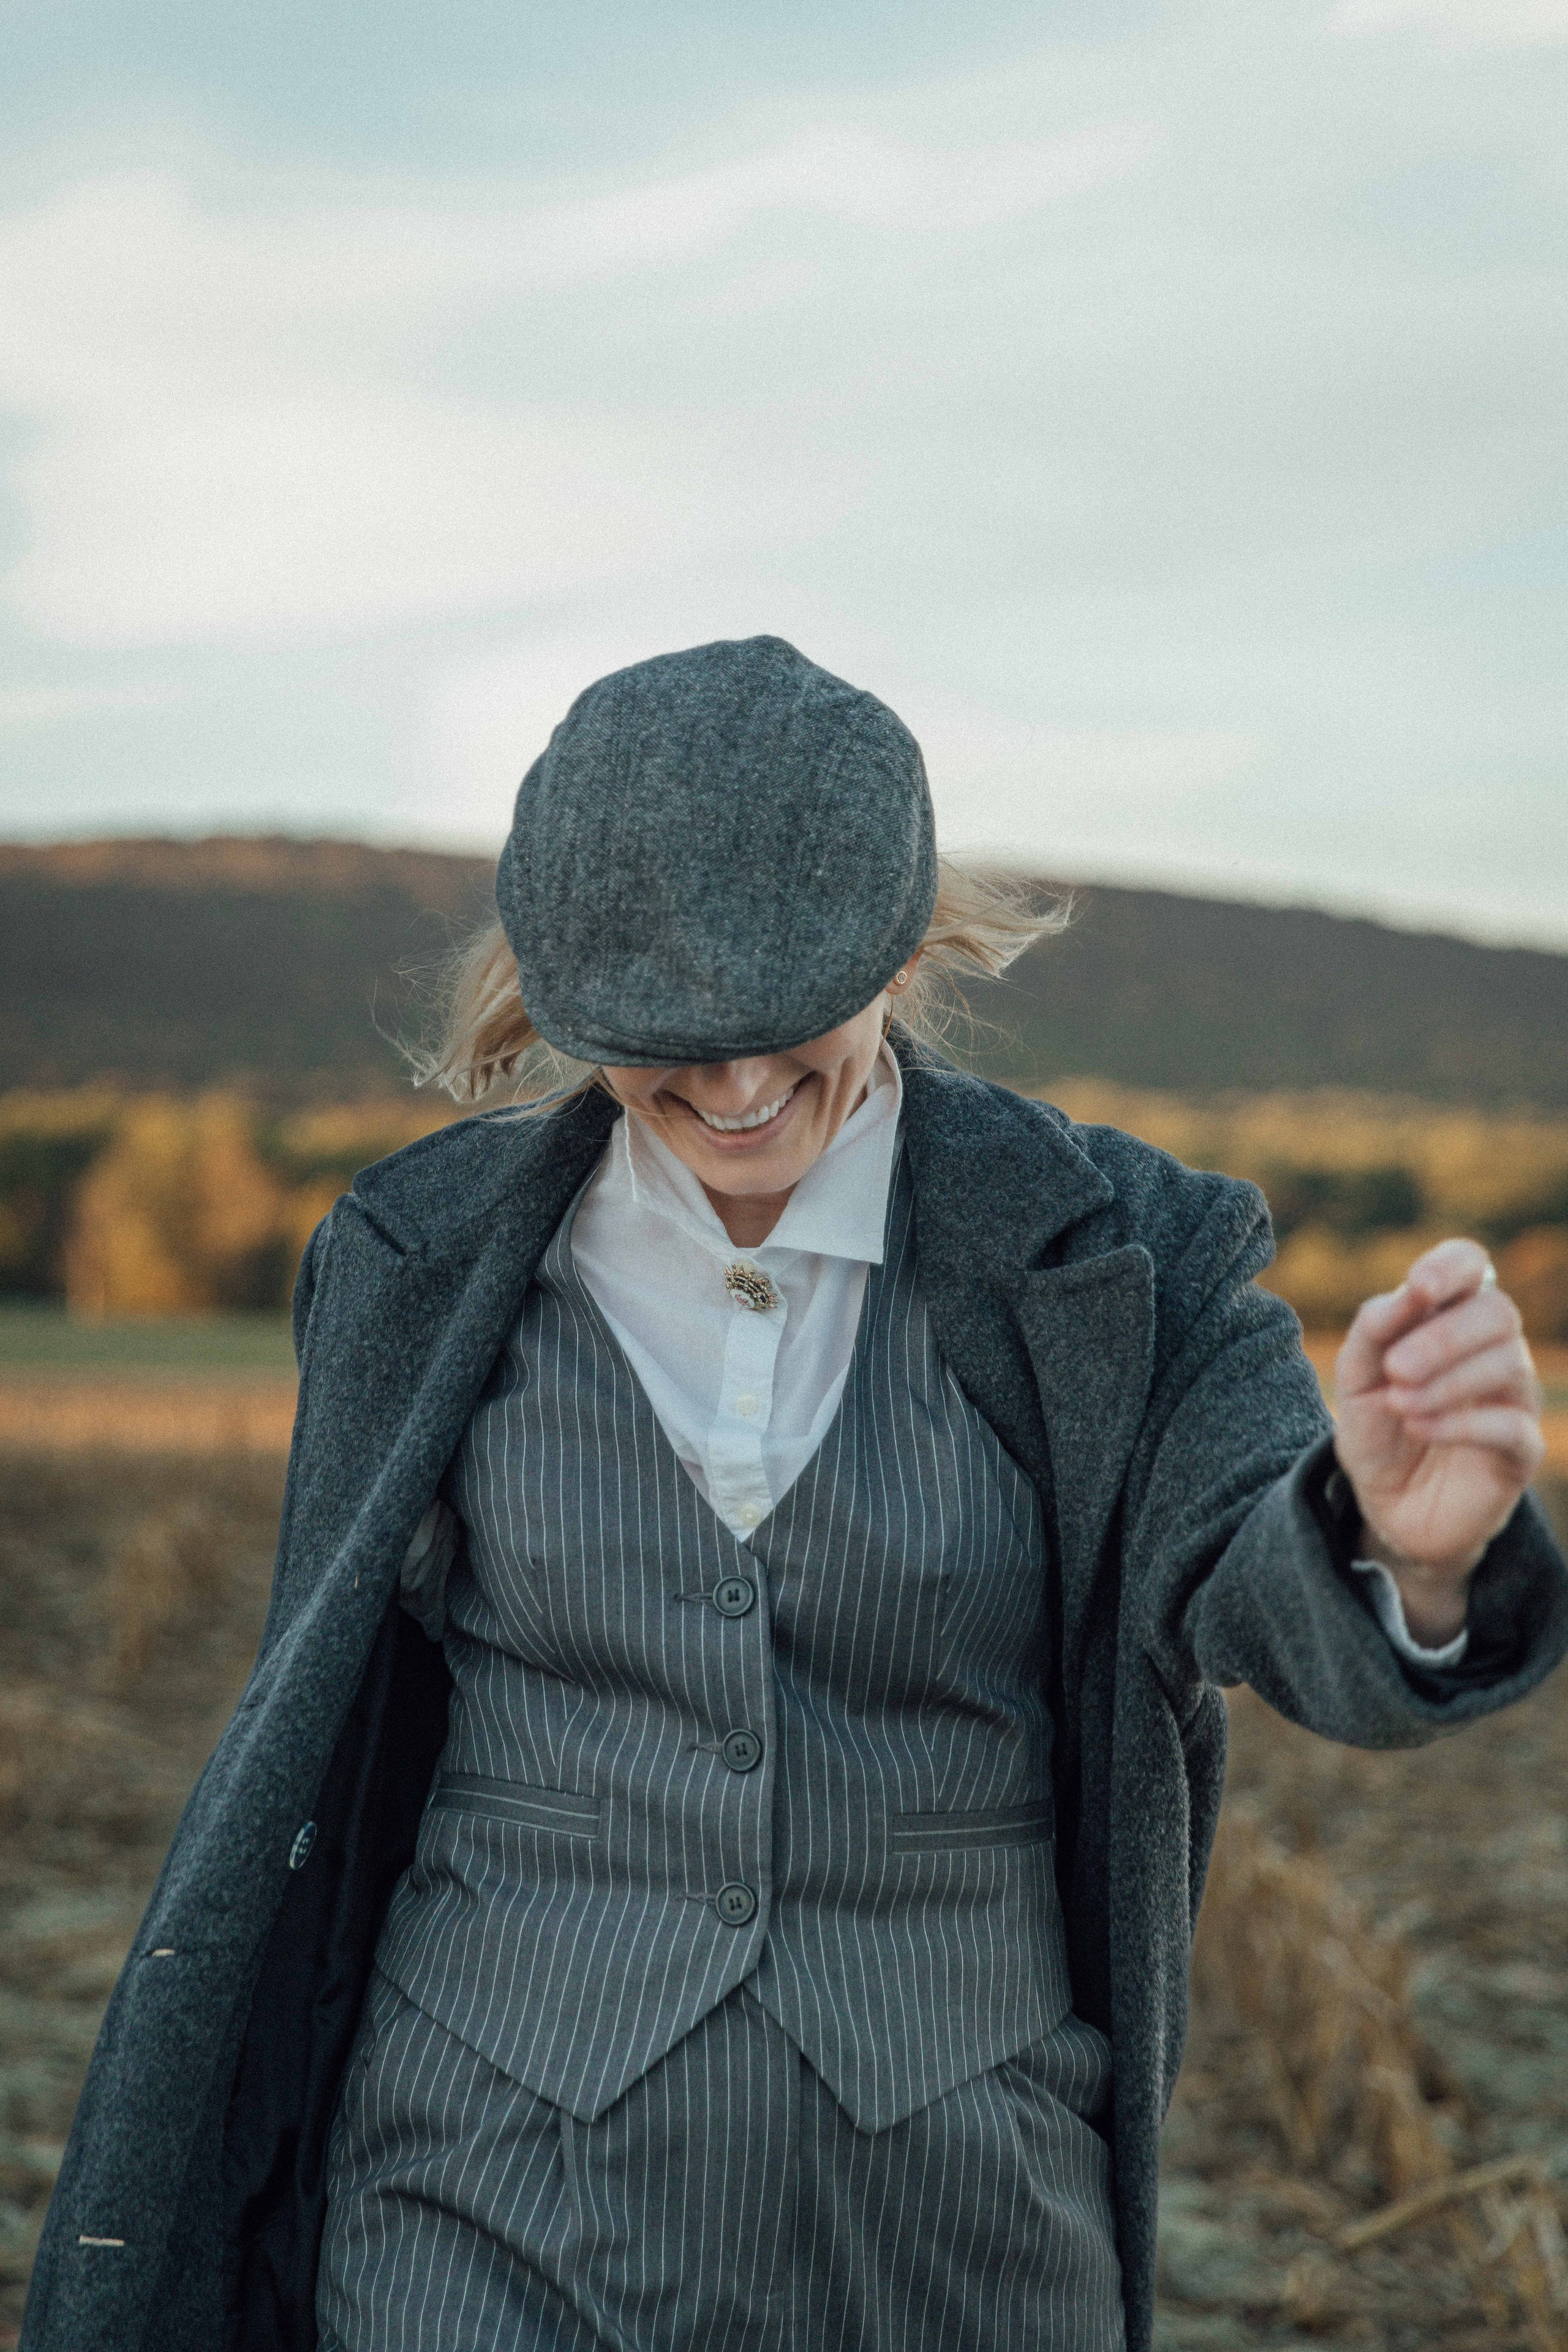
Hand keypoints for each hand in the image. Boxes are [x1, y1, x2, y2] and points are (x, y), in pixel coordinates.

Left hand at [1334, 1239, 1544, 1645]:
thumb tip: (1406, 1293)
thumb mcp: (1356, 1377)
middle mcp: (1493, 1349)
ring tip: (1400, 1404)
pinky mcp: (1520, 1451)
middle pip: (1497, 1312)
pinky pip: (1511, 1426)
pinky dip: (1462, 1423)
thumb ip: (1374, 1329)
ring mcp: (1514, 1399)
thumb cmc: (1376, 1427)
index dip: (1452, 1266)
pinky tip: (1420, 1427)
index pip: (1473, 1266)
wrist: (1386, 1504)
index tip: (1420, 1287)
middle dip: (1444, 1336)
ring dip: (1448, 1380)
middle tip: (1396, 1369)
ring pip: (1509, 1364)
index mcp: (1451, 1317)